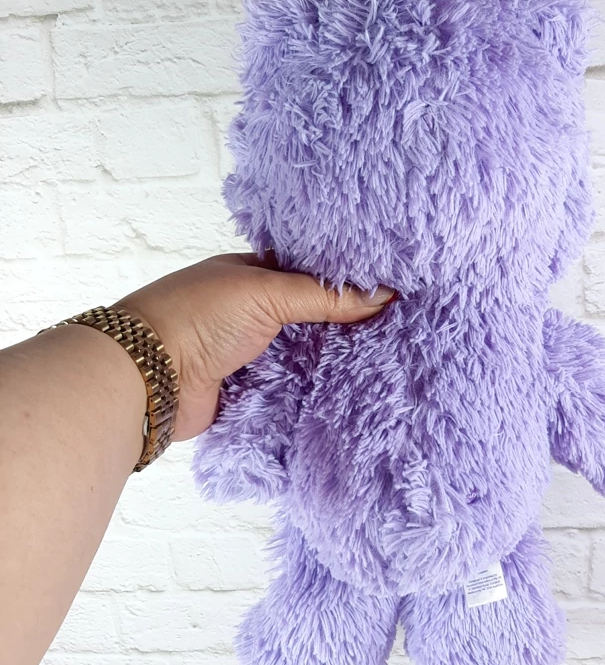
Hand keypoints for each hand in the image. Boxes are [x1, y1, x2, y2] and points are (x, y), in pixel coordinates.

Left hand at [117, 253, 394, 440]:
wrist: (147, 378)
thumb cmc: (198, 316)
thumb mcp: (266, 292)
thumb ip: (324, 296)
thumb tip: (384, 294)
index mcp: (253, 275)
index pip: (310, 274)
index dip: (346, 281)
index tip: (389, 288)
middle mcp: (253, 312)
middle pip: (311, 317)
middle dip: (345, 324)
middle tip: (397, 327)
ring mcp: (251, 353)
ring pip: (304, 354)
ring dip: (334, 359)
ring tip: (388, 358)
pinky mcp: (251, 390)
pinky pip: (292, 388)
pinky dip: (316, 389)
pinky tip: (354, 389)